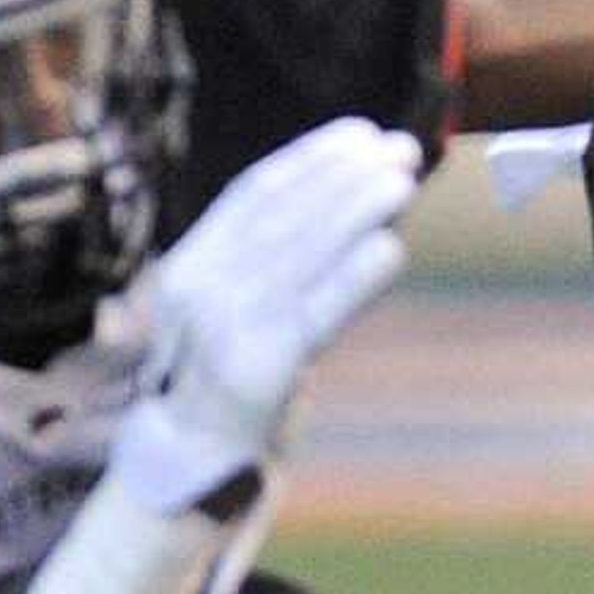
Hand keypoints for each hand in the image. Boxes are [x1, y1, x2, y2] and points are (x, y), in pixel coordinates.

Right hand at [114, 119, 420, 513]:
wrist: (193, 458)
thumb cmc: (230, 371)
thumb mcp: (236, 302)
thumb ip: (279, 254)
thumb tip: (361, 193)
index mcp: (191, 264)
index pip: (253, 193)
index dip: (310, 158)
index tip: (359, 135)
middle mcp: (202, 289)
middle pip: (283, 215)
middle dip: (345, 176)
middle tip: (399, 151)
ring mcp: (227, 328)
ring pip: (302, 254)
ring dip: (357, 211)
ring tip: (402, 184)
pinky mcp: (260, 368)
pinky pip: (316, 312)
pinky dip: (355, 276)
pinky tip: (392, 248)